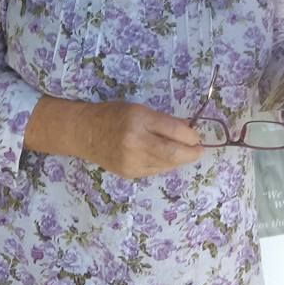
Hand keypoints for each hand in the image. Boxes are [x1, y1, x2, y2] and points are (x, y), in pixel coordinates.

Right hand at [83, 101, 203, 178]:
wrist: (85, 133)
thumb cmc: (113, 115)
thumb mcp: (139, 110)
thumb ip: (163, 121)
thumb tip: (188, 130)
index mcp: (139, 119)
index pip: (173, 130)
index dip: (190, 135)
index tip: (197, 137)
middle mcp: (136, 141)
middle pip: (173, 153)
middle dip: (191, 153)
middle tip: (198, 150)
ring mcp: (132, 161)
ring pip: (166, 165)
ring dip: (179, 159)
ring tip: (183, 153)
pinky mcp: (130, 174)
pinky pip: (155, 171)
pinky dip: (165, 165)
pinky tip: (165, 158)